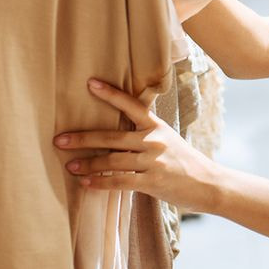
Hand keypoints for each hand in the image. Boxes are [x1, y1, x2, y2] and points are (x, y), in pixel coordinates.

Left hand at [54, 78, 220, 211]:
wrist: (208, 184)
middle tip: (59, 139)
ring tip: (69, 166)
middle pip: (112, 137)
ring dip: (88, 164)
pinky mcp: (153, 182)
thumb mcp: (169, 140)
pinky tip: (85, 185)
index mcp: (157, 126)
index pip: (131, 106)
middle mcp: (154, 140)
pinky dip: (100, 183)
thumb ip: (146, 134)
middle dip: (83, 138)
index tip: (90, 84)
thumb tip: (117, 134)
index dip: (111, 94)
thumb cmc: (185, 162)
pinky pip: (120, 181)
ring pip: (112, 160)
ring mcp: (153, 161)